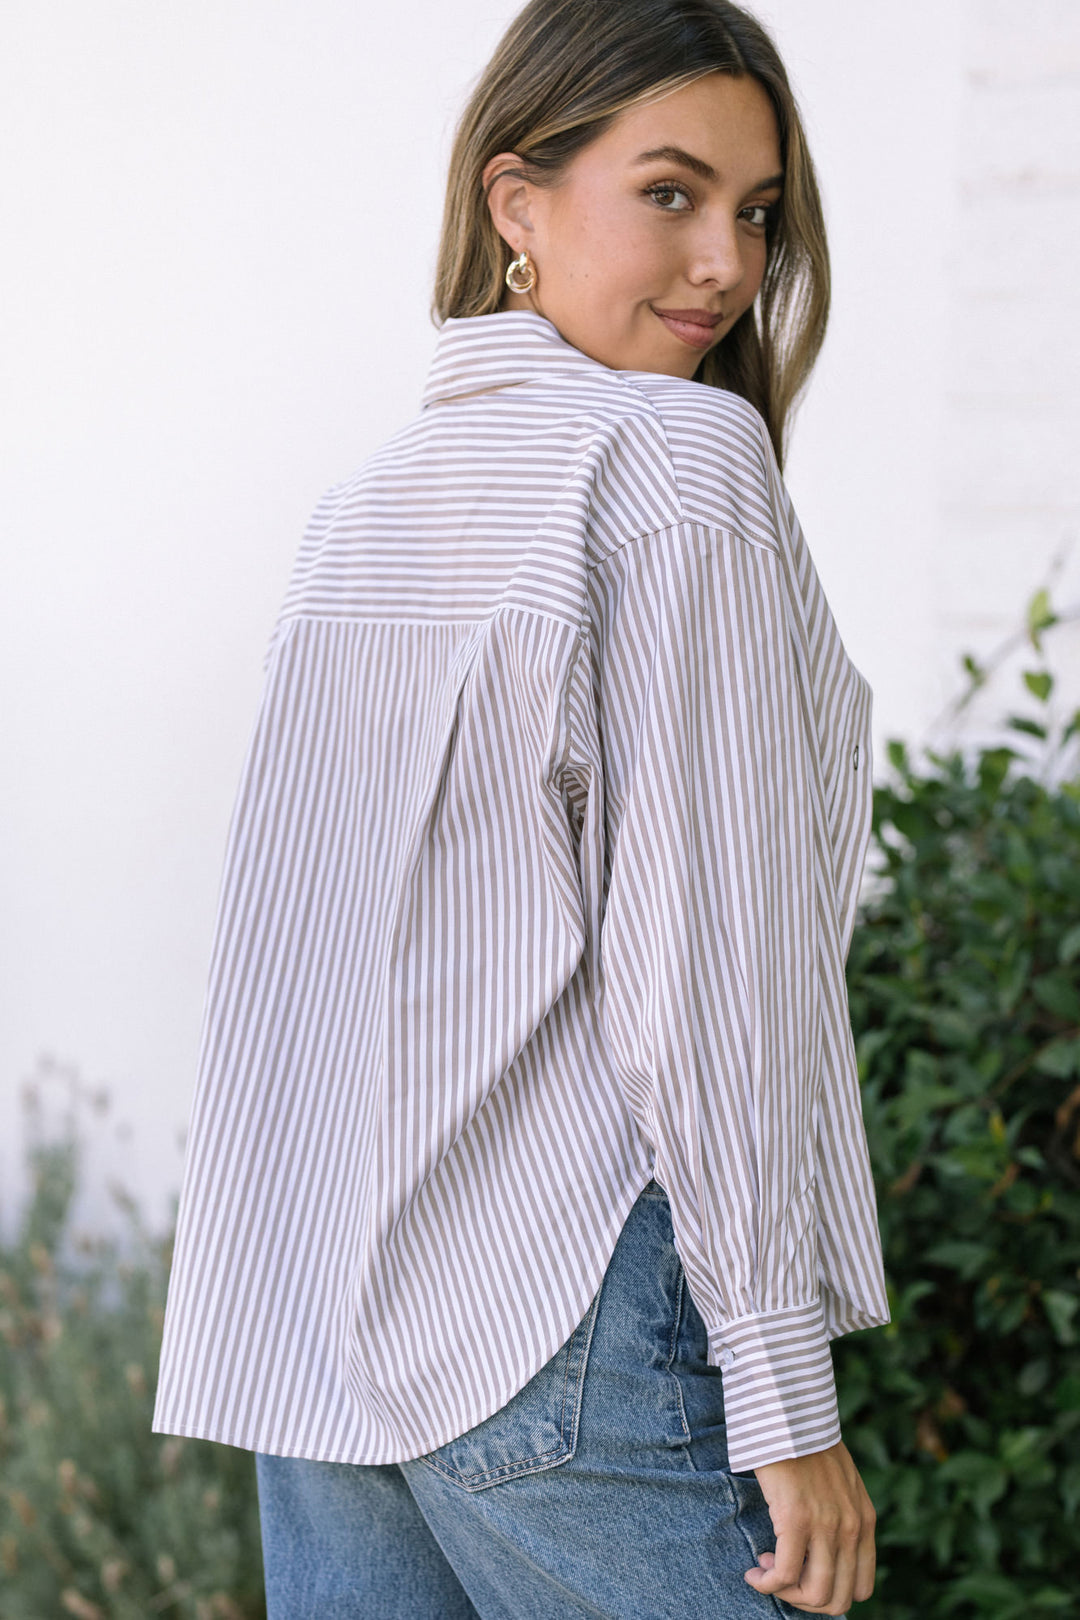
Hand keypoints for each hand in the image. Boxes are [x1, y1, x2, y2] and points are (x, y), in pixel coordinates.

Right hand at [743, 1440, 875, 1613]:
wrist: (788, 1412)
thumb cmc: (805, 1443)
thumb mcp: (839, 1482)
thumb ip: (840, 1514)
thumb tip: (822, 1548)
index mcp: (864, 1521)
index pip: (861, 1588)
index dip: (830, 1593)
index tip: (804, 1575)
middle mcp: (851, 1529)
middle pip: (837, 1600)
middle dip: (805, 1599)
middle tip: (781, 1577)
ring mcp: (826, 1526)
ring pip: (813, 1594)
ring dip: (786, 1593)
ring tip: (765, 1570)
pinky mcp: (796, 1519)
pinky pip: (783, 1574)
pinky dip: (766, 1583)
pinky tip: (753, 1572)